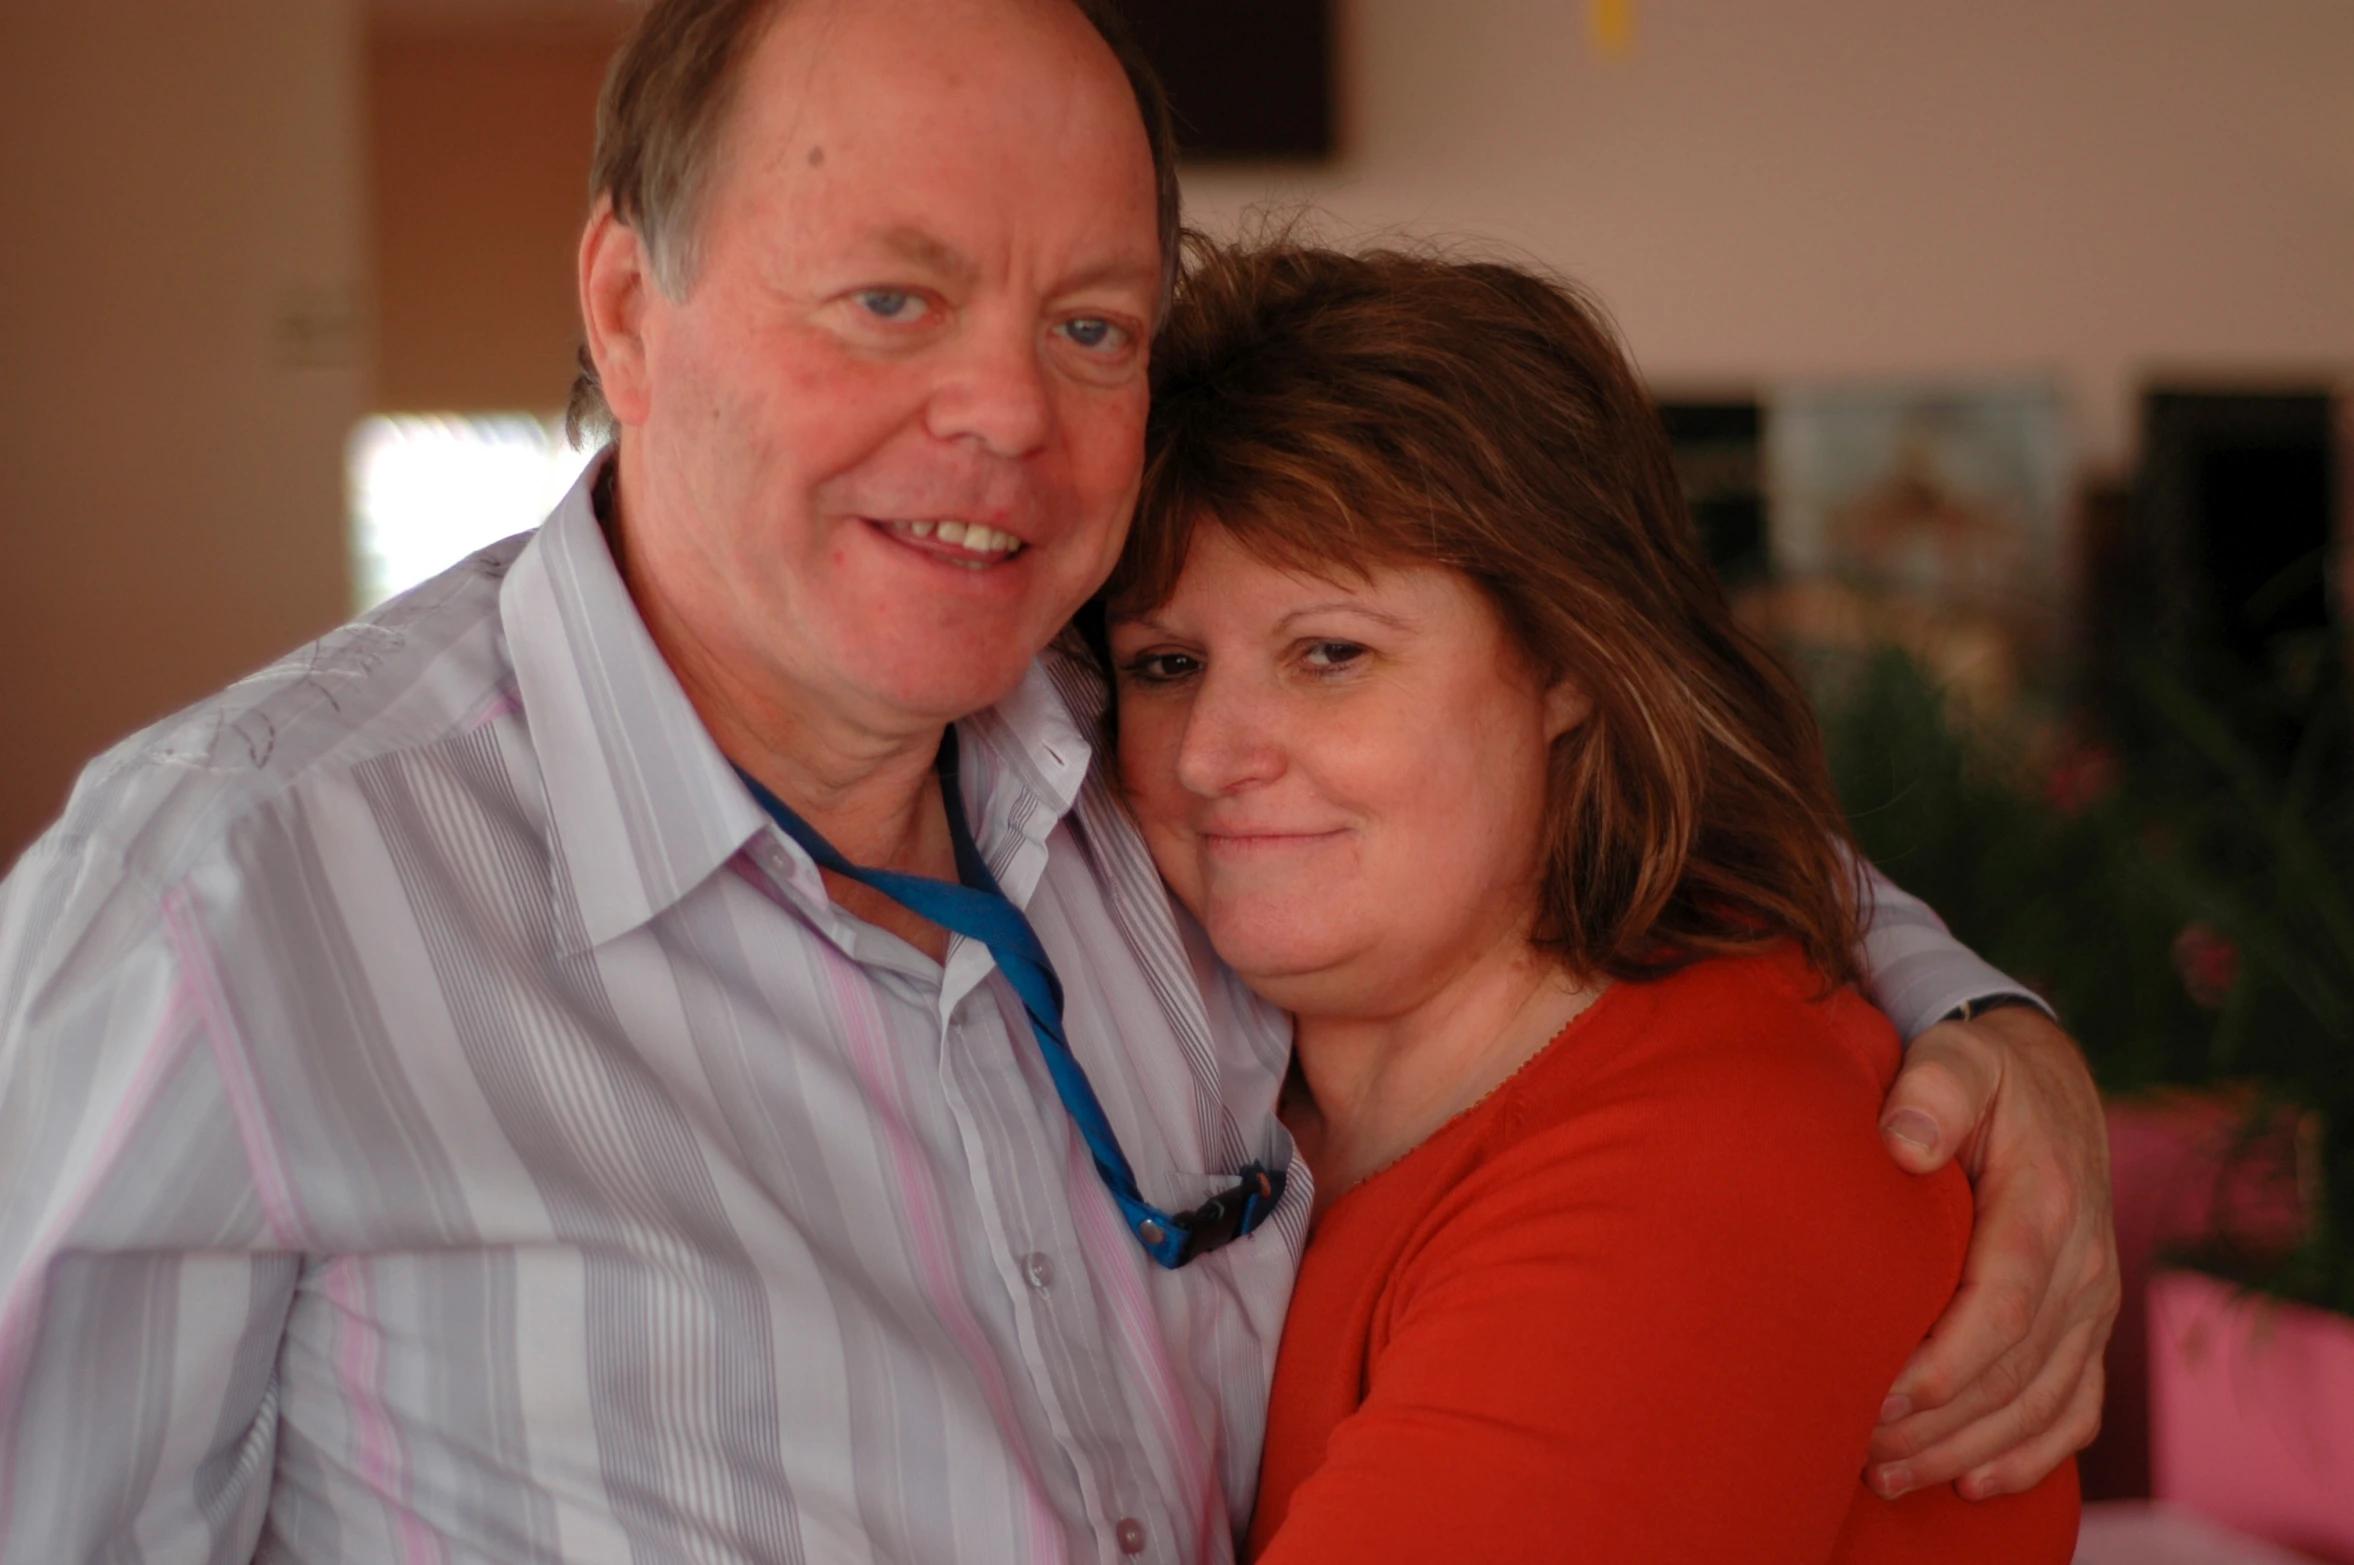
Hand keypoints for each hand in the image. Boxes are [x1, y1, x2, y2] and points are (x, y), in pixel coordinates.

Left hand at [1865, 1005, 2118, 1500]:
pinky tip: (1976, 1483)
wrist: (2049, 1080)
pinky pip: (2075, 1407)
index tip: (1879, 1396)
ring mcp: (2092, 1300)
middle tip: (1858, 1451)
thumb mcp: (1960, 1058)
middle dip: (1940, 1424)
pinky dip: (2031, 1455)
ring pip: (2042, 1402)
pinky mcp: (2087, 1323)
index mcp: (2049, 1203)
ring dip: (1970, 1450)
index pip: (2005, 1303)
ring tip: (1888, 1476)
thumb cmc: (1985, 1072)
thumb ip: (1932, 1091)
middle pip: (2017, 1371)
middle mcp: (2084, 1263)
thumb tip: (1902, 1144)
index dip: (1946, 1362)